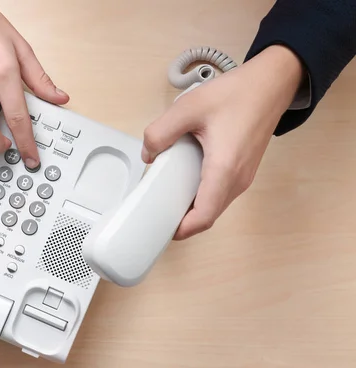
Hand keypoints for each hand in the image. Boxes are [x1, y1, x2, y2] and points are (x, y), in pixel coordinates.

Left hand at [142, 45, 303, 239]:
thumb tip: (148, 153)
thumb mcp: (188, 108)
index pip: (204, 216)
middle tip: (157, 211)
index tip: (162, 229)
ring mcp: (243, 177)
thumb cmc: (238, 94)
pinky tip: (185, 180)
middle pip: (208, 215)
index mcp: (224, 169)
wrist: (271, 84)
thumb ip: (160, 132)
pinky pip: (220, 193)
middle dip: (183, 220)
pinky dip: (202, 195)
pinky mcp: (243, 171)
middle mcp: (237, 180)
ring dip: (192, 207)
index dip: (182, 230)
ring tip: (167, 195)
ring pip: (214, 205)